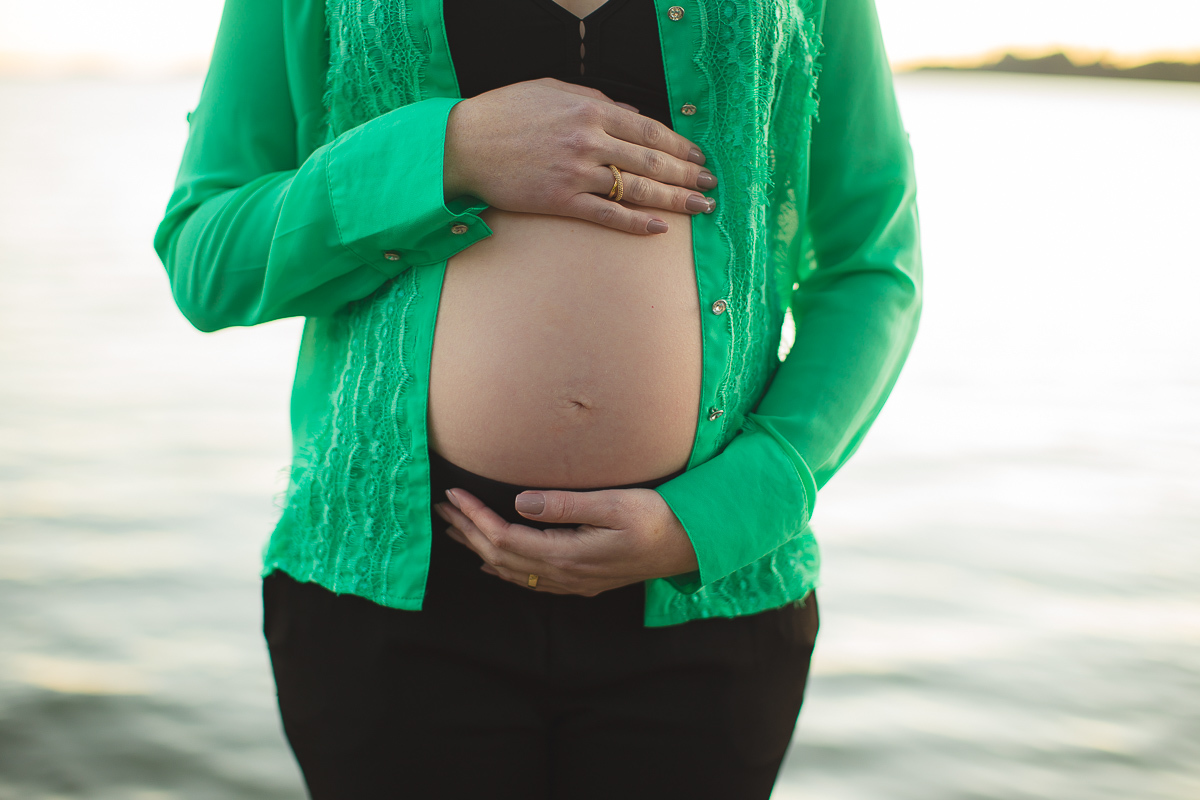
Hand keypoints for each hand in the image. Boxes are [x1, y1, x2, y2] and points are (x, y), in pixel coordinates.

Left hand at [433, 484, 699, 595]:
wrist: (689, 546)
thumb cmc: (657, 518)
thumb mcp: (614, 504)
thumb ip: (565, 505)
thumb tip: (519, 502)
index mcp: (567, 555)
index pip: (506, 538)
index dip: (476, 518)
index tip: (455, 495)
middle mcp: (565, 574)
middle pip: (501, 556)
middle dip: (469, 531)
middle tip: (443, 507)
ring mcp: (573, 582)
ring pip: (512, 571)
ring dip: (480, 549)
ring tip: (455, 530)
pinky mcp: (582, 581)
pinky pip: (530, 581)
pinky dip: (504, 569)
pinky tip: (493, 564)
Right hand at [443, 77, 717, 234]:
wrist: (463, 144)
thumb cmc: (505, 113)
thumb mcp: (552, 91)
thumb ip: (595, 100)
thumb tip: (632, 114)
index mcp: (590, 108)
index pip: (649, 129)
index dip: (679, 145)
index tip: (699, 156)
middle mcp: (589, 140)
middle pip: (651, 160)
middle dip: (687, 174)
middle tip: (710, 186)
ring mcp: (576, 172)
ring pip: (636, 189)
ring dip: (674, 200)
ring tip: (700, 207)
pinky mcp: (560, 202)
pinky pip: (607, 215)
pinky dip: (636, 223)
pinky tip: (659, 229)